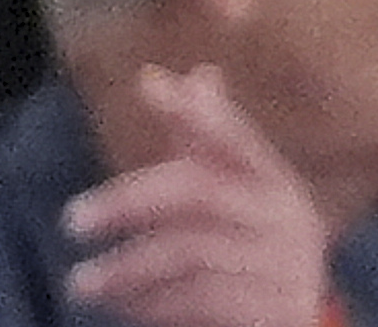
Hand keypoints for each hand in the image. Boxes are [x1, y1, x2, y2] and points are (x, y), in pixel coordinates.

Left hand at [63, 66, 331, 326]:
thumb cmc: (257, 251)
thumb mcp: (237, 197)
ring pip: (192, 252)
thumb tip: (181, 75)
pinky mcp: (270, 309)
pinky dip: (152, 304)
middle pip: (201, 192)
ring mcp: (281, 264)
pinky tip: (121, 307)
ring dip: (127, 268)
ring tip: (80, 283)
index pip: (237, 137)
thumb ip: (203, 143)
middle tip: (72, 220)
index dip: (197, 112)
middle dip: (130, 200)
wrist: (305, 324)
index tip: (149, 86)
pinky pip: (199, 301)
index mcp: (275, 181)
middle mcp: (285, 216)